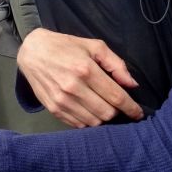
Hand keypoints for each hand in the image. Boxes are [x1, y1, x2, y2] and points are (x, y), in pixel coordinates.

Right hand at [17, 27, 143, 126]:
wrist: (32, 52)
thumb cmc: (65, 47)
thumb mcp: (94, 46)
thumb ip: (116, 64)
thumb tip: (132, 85)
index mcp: (86, 70)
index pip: (116, 97)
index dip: (131, 108)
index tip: (138, 113)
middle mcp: (73, 88)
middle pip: (107, 113)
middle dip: (117, 112)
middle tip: (117, 106)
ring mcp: (62, 101)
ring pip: (94, 122)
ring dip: (103, 118)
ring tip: (103, 108)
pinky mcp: (54, 109)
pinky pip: (78, 125)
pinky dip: (88, 121)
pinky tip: (90, 111)